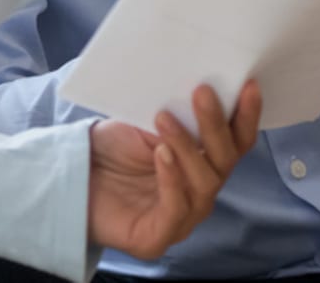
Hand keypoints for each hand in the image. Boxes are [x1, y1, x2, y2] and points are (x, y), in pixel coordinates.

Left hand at [88, 80, 262, 258]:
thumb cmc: (111, 152)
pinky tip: (160, 154)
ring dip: (187, 147)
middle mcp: (200, 192)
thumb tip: (201, 81)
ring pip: (204, 183)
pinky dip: (172, 179)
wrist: (71, 180)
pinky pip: (176, 209)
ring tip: (165, 118)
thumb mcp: (146, 124)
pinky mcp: (158, 238)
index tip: (248, 85)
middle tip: (202, 92)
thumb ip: (176, 112)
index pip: (235, 142)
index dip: (245, 116)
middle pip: (224, 161)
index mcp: (204, 163)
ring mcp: (183, 218)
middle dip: (215, 125)